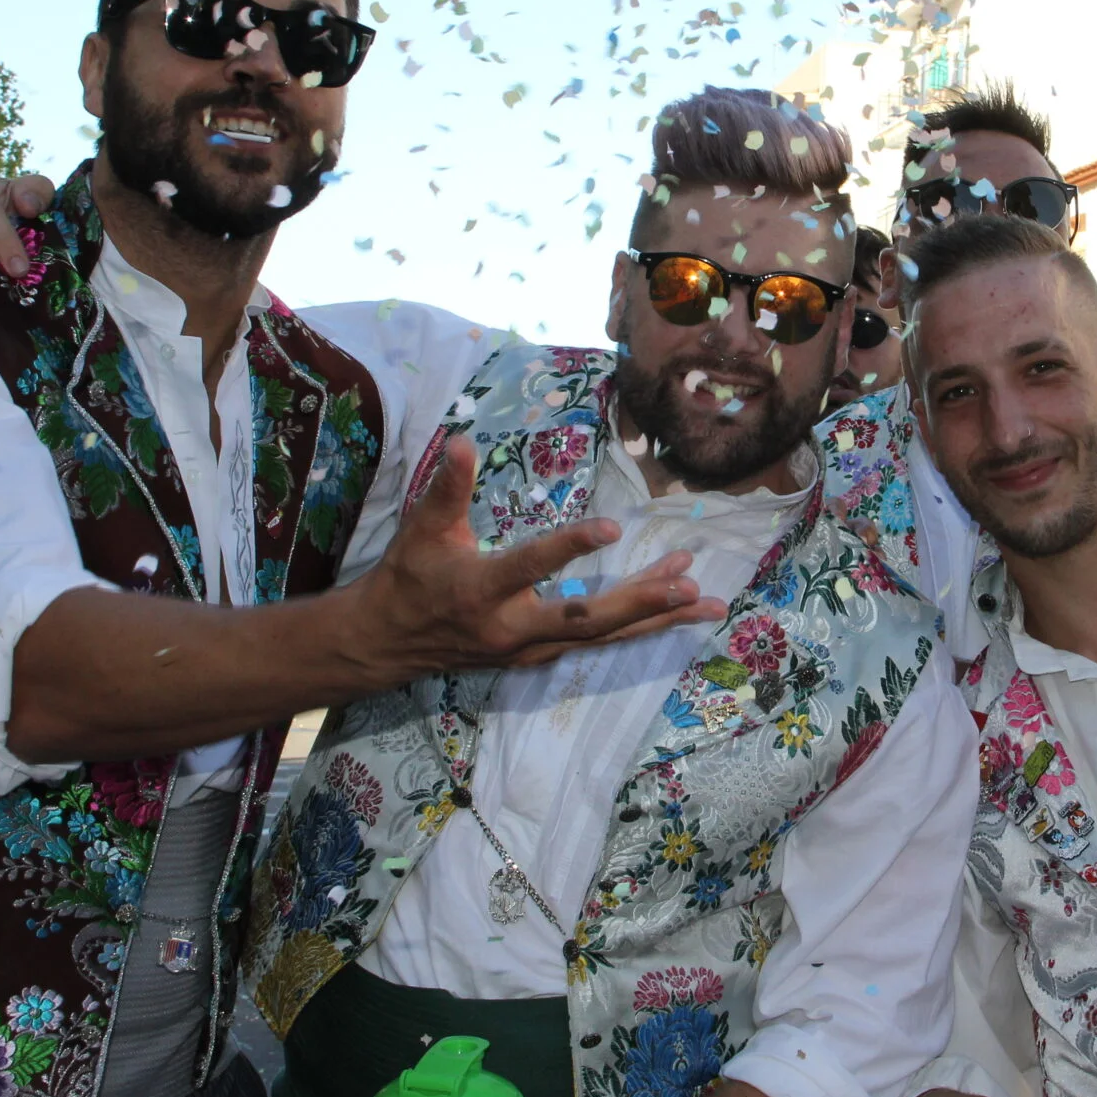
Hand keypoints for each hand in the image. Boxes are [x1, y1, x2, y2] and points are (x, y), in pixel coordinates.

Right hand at [353, 437, 725, 685]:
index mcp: (481, 591)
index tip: (613, 526)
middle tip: (688, 586)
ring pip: (602, 636)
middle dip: (640, 604)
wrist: (389, 642)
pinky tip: (675, 608)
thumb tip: (461, 441)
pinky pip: (598, 642)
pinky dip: (637, 625)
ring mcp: (531, 649)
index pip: (531, 567)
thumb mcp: (422, 529)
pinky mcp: (541, 655)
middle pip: (586, 621)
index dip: (569, 549)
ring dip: (654, 618)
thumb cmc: (409, 577)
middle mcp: (513, 629)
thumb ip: (447, 488)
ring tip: (706, 601)